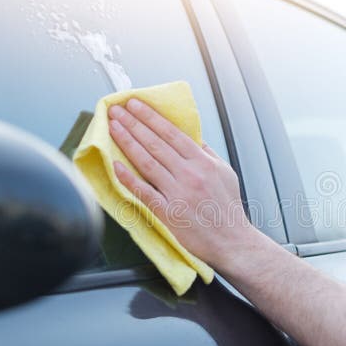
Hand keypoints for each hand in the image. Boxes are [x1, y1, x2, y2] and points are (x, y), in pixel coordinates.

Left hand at [108, 98, 252, 266]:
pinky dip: (128, 178)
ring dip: (127, 142)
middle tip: (116, 110)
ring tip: (113, 128)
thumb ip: (207, 153)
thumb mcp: (225, 173)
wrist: (232, 241)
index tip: (135, 105)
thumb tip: (192, 137)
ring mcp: (178, 193)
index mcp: (203, 162)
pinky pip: (144, 192)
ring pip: (147, 162)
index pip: (171, 132)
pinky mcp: (169, 213)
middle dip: (132, 123)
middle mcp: (190, 174)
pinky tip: (116, 165)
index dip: (150, 117)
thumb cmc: (227, 209)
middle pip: (155, 143)